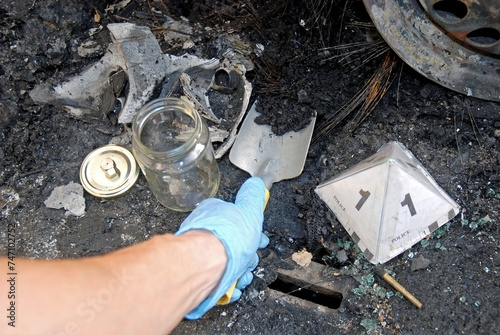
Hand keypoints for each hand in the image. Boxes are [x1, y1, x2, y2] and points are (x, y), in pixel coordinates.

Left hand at [175, 177, 268, 318]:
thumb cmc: (227, 237)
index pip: (235, 219)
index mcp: (214, 214)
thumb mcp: (248, 210)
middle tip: (250, 261)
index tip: (258, 240)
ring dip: (239, 273)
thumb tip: (257, 184)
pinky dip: (228, 286)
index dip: (251, 232)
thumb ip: (253, 197)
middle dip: (246, 255)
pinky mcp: (199, 274)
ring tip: (243, 277)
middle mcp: (205, 233)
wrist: (206, 264)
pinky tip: (234, 287)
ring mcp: (200, 255)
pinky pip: (217, 280)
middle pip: (232, 244)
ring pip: (226, 264)